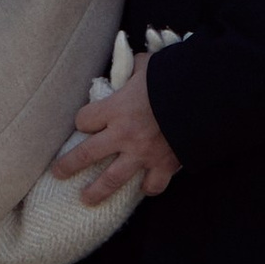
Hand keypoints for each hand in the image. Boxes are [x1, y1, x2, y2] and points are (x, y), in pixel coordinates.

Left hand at [54, 54, 181, 207]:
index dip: (83, 121)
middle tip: (58, 173)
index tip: (84, 123)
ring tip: (86, 199)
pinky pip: (151, 185)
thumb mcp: (149, 64)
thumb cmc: (174, 77)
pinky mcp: (163, 165)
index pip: (84, 120)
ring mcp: (142, 154)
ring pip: (111, 180)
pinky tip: (143, 187)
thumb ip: (135, 67)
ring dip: (97, 191)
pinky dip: (148, 187)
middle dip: (68, 165)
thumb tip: (133, 66)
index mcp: (115, 108)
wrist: (206, 98)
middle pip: (86, 155)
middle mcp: (123, 134)